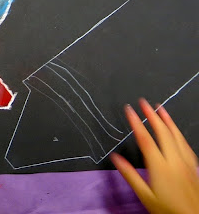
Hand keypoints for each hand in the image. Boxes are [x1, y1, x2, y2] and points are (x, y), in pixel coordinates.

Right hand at [110, 99, 198, 213]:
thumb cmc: (167, 209)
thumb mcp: (145, 195)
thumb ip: (130, 175)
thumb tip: (115, 157)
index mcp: (160, 166)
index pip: (146, 139)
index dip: (136, 122)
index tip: (129, 110)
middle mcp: (174, 161)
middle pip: (163, 133)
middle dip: (153, 115)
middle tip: (144, 102)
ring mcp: (185, 162)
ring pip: (177, 136)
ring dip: (168, 120)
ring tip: (161, 108)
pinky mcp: (193, 166)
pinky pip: (185, 144)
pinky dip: (178, 133)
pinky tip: (176, 130)